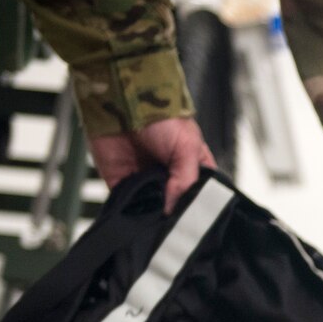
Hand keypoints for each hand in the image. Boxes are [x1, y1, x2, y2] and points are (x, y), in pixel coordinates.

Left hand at [87, 116, 215, 211]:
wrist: (125, 102)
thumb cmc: (163, 117)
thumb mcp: (188, 148)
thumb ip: (185, 182)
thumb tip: (172, 210)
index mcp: (193, 170)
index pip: (199, 197)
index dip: (197, 208)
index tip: (194, 218)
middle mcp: (170, 178)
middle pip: (175, 207)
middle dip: (173, 214)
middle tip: (172, 219)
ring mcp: (146, 182)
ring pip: (152, 210)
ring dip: (152, 215)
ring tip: (155, 216)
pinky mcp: (123, 184)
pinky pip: (128, 205)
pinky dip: (131, 211)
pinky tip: (137, 211)